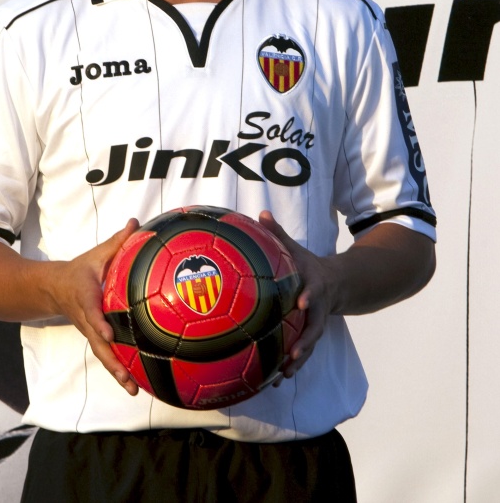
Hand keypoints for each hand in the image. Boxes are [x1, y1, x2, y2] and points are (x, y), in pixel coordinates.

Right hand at [49, 218, 140, 394]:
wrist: (53, 289)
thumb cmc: (80, 270)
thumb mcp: (96, 255)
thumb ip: (118, 241)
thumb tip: (137, 223)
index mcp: (86, 298)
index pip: (92, 312)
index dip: (99, 322)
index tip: (108, 333)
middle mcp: (87, 320)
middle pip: (98, 344)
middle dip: (112, 362)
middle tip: (128, 378)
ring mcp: (90, 332)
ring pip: (103, 355)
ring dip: (117, 373)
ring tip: (134, 390)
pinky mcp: (95, 338)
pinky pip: (107, 355)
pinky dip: (119, 369)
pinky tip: (135, 383)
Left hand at [259, 211, 334, 378]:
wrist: (335, 284)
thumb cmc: (306, 265)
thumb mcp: (295, 248)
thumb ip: (278, 233)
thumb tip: (261, 213)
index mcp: (312, 287)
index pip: (312, 292)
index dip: (309, 297)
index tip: (301, 303)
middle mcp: (315, 309)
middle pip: (313, 328)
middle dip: (305, 342)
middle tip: (294, 356)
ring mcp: (314, 325)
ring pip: (308, 346)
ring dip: (297, 362)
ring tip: (282, 377)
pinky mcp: (308, 336)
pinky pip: (299, 354)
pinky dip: (288, 367)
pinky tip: (272, 382)